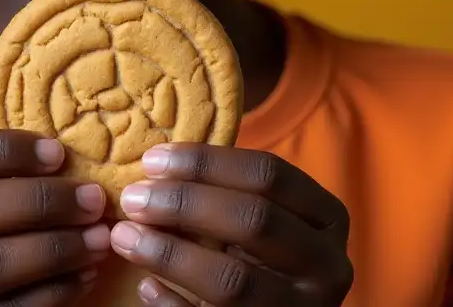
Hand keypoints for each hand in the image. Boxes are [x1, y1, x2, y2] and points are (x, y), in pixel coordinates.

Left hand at [109, 144, 352, 305]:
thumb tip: (156, 165)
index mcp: (327, 218)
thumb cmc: (263, 253)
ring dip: (169, 254)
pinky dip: (174, 305)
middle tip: (132, 198)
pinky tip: (146, 287)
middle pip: (253, 220)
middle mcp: (327, 266)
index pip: (268, 174)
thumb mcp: (264, 218)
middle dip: (184, 204)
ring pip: (232, 279)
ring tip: (124, 237)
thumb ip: (228, 191)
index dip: (206, 163)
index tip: (152, 160)